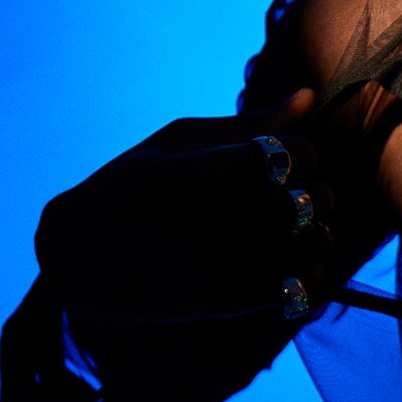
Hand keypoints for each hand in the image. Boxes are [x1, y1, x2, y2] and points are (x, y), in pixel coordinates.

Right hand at [33, 90, 337, 324]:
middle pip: (306, 201)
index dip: (302, 153)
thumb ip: (248, 124)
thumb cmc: (131, 186)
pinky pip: (297, 293)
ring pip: (310, 247)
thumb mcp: (177, 142)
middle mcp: (215, 220)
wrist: (82, 257)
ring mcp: (223, 265)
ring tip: (304, 230)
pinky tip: (296, 265)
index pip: (288, 156)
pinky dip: (310, 277)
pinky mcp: (226, 304)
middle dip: (318, 193)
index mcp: (201, 172)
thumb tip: (310, 97)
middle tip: (303, 194)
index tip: (289, 157)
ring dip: (319, 235)